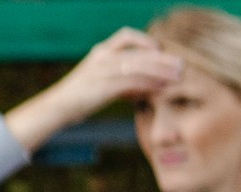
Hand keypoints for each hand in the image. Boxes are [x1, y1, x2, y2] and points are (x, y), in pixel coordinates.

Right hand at [8, 28, 180, 148]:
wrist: (59, 106)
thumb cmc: (83, 97)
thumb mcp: (103, 82)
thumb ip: (124, 81)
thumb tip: (147, 87)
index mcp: (101, 51)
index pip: (126, 36)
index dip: (145, 40)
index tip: (161, 49)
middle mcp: (102, 57)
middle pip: (138, 52)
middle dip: (161, 58)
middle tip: (181, 64)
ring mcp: (102, 71)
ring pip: (138, 66)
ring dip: (160, 71)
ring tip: (177, 76)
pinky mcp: (104, 87)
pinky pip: (132, 82)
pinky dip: (149, 84)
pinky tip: (162, 88)